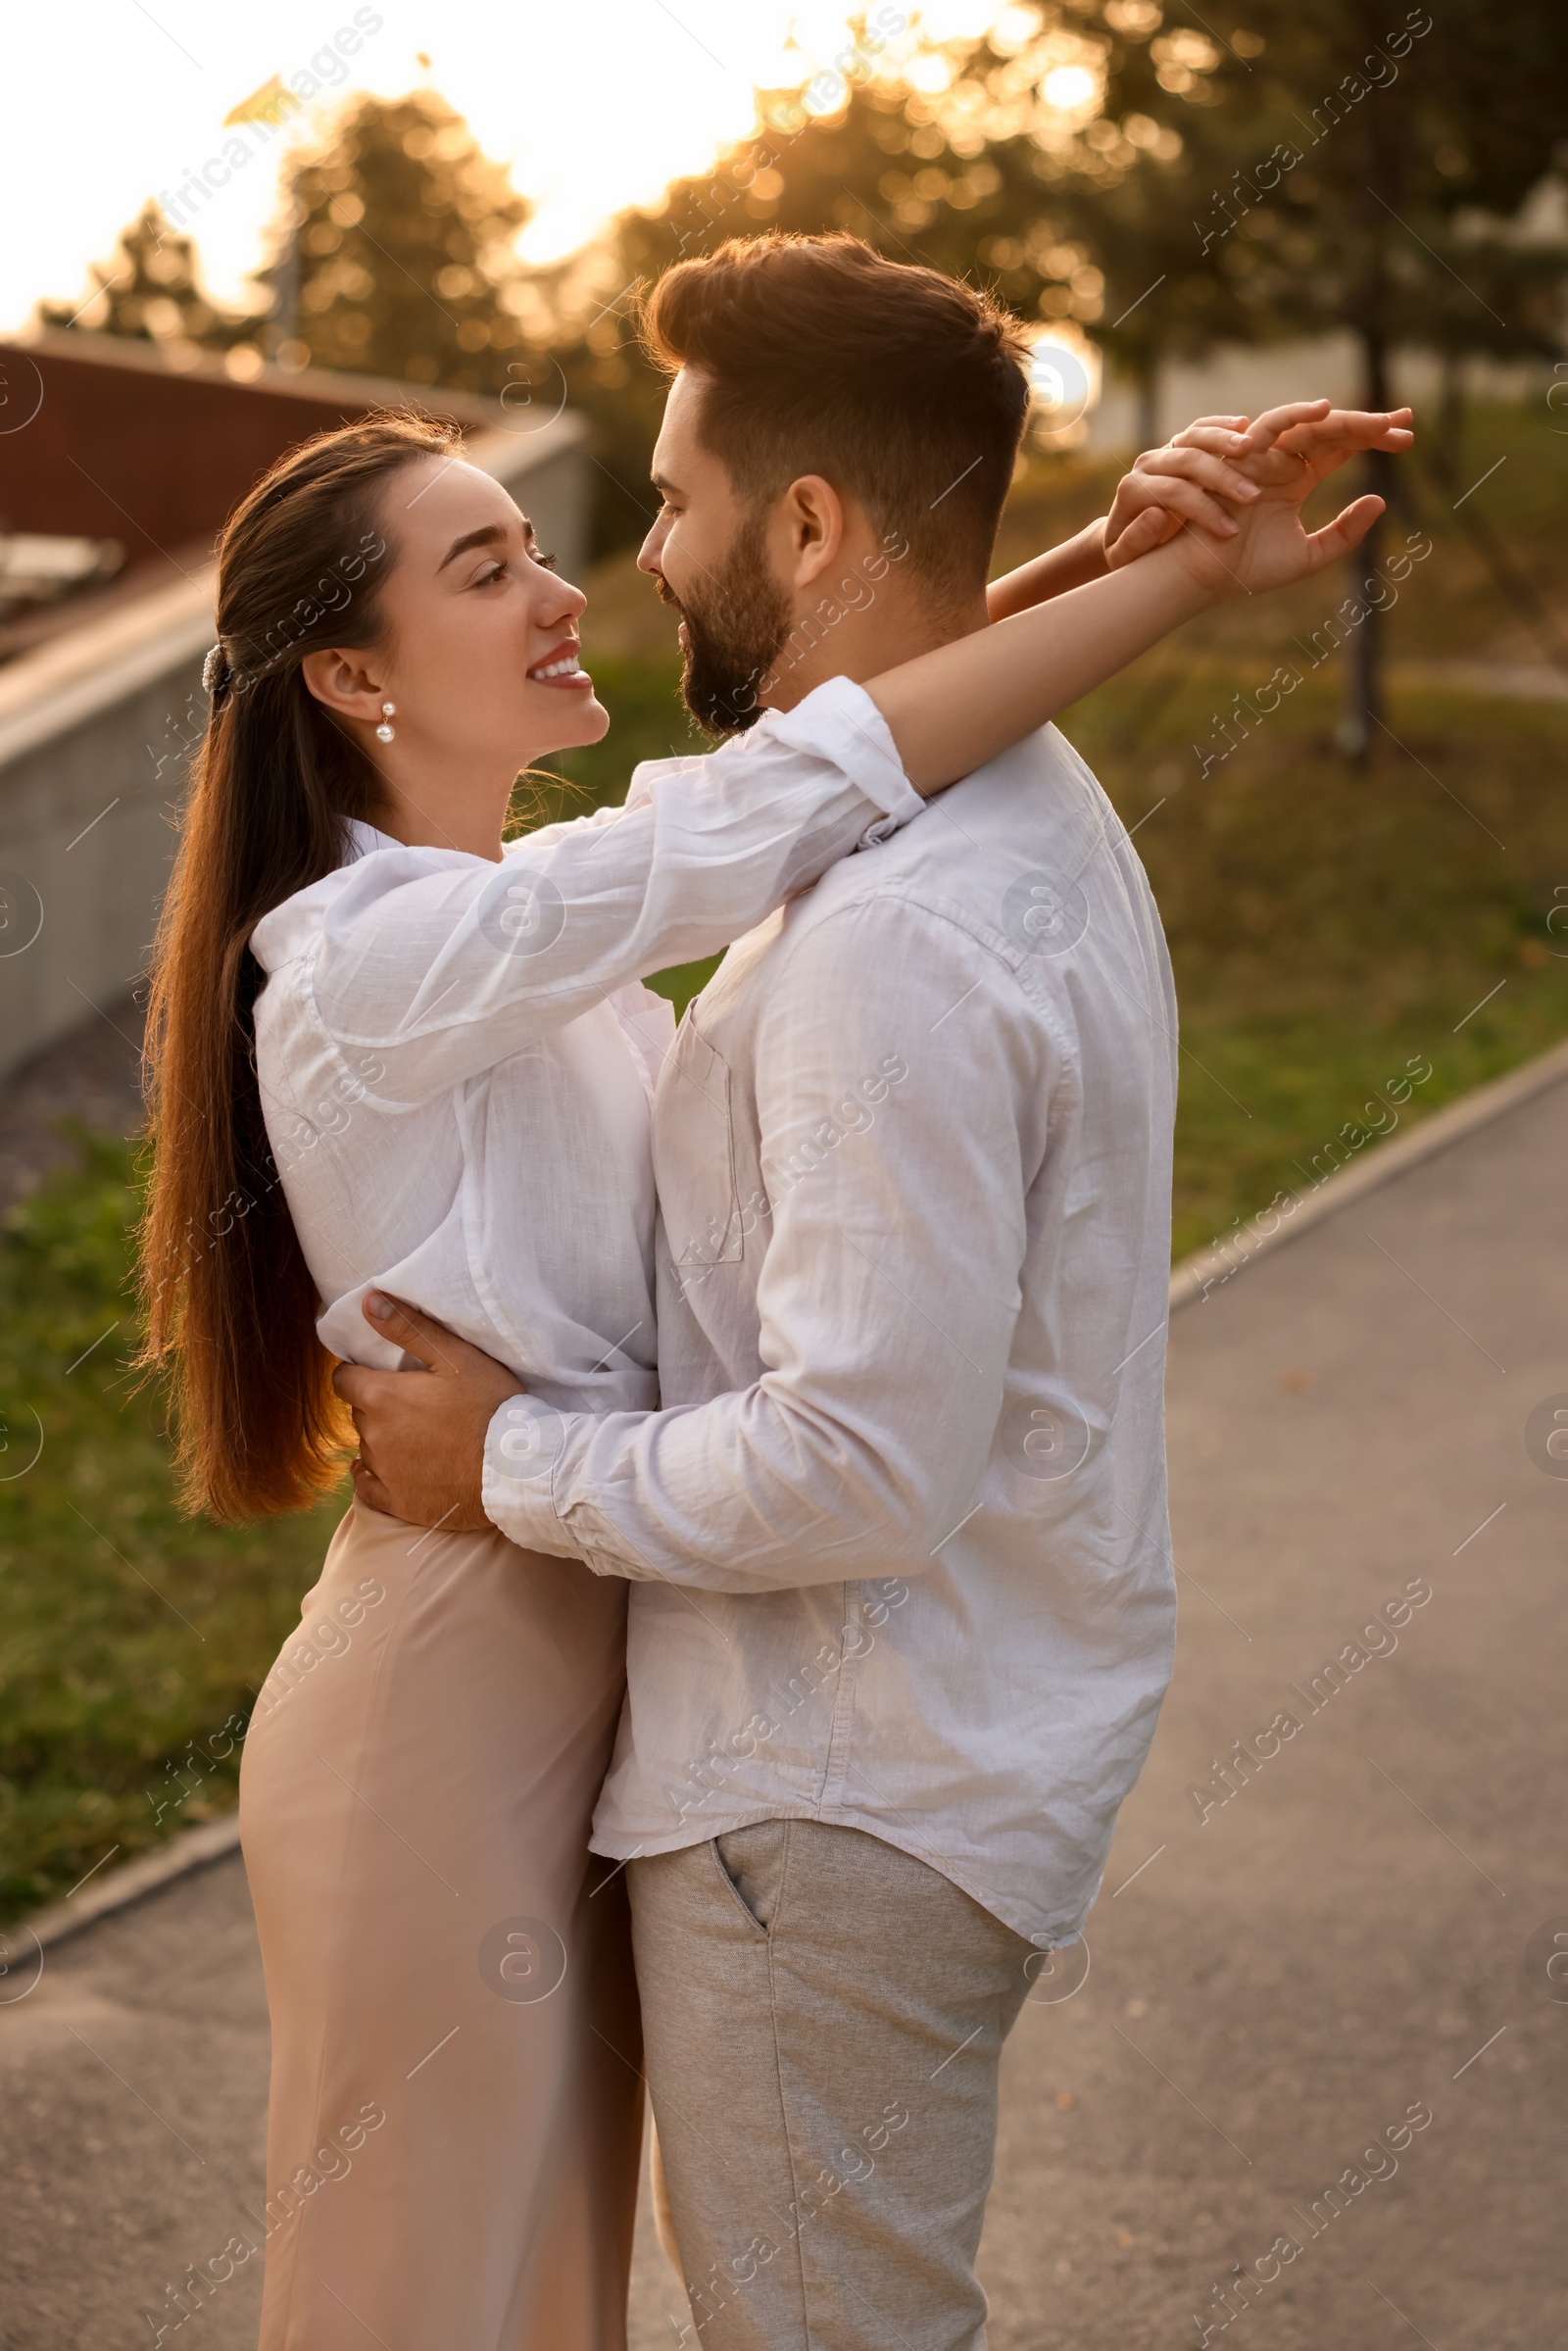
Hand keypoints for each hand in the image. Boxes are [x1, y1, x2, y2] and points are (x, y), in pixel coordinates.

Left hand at [332, 1292, 523, 1530]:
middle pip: (359, 1413)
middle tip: (410, 1402)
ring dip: (382, 1438)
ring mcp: (384, 1472)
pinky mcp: (397, 1502)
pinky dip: (373, 1475)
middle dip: (377, 1405)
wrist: (515, 1470)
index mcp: (382, 1397)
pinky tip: (388, 1468)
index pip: (343, 1380)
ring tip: (417, 1435)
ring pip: (367, 1447)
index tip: (378, 1374)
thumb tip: (369, 1302)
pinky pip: (367, 1487)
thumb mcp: (455, 1357)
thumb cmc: (489, 1406)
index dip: (357, 1373)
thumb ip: (408, 1328)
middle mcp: (373, 1435)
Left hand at [1104, 415, 1263, 565]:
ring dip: (1225, 440)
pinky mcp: (1180, 444)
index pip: (1172, 492)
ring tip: (1253, 447)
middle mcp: (1146, 465)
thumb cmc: (1134, 553)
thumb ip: (1136, 539)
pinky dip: (1223, 425)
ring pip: (1194, 436)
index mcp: (1132, 491)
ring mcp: (1164, 451)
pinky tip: (1247, 425)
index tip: (1231, 531)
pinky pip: (1201, 429)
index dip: (1203, 510)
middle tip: (1252, 495)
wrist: (1130, 532)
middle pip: (1186, 459)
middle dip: (1222, 476)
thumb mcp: (1127, 557)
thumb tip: (1156, 514)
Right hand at [1155, 397, 1414, 601]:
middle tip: (1407, 420)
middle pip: (1331, 431)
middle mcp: (1281, 462)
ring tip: (1379, 422)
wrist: (1202, 578)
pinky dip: (1293, 416)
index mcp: (1294, 480)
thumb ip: (1344, 532)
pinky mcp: (1240, 458)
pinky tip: (1325, 411)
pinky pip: (1268, 427)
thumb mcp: (1309, 554)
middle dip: (1369, 424)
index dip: (1375, 439)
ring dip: (1343, 420)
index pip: (1341, 448)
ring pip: (1308, 426)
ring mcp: (1262, 457)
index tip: (1408, 436)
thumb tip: (1380, 501)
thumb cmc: (1244, 570)